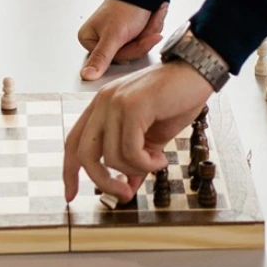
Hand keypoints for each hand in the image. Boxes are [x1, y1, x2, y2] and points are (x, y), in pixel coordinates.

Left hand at [63, 59, 212, 201]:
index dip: (69, 171)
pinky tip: (161, 158)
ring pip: (111, 156)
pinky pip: (131, 150)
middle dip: (102, 181)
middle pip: (84, 153)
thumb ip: (136, 157)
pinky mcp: (133, 106)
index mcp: (102, 105)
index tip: (71, 195)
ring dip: (136, 170)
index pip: (74, 141)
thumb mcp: (152, 135)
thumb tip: (128, 186)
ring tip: (156, 163)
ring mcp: (116, 102)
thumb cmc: (177, 98)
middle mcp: (103, 101)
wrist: (198, 70)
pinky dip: (146, 164)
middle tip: (124, 194)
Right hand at [78, 0, 168, 80]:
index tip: (135, 34)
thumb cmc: (128, 6)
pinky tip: (153, 16)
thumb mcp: (114, 35)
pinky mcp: (129, 31)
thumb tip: (86, 75)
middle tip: (145, 23)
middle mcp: (100, 38)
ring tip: (150, 16)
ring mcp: (116, 34)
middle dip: (141, 39)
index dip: (129, 49)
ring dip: (148, 32)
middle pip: (126, 54)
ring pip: (137, 47)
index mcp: (89, 38)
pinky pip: (143, 39)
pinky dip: (151, 28)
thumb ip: (102, 57)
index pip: (113, 59)